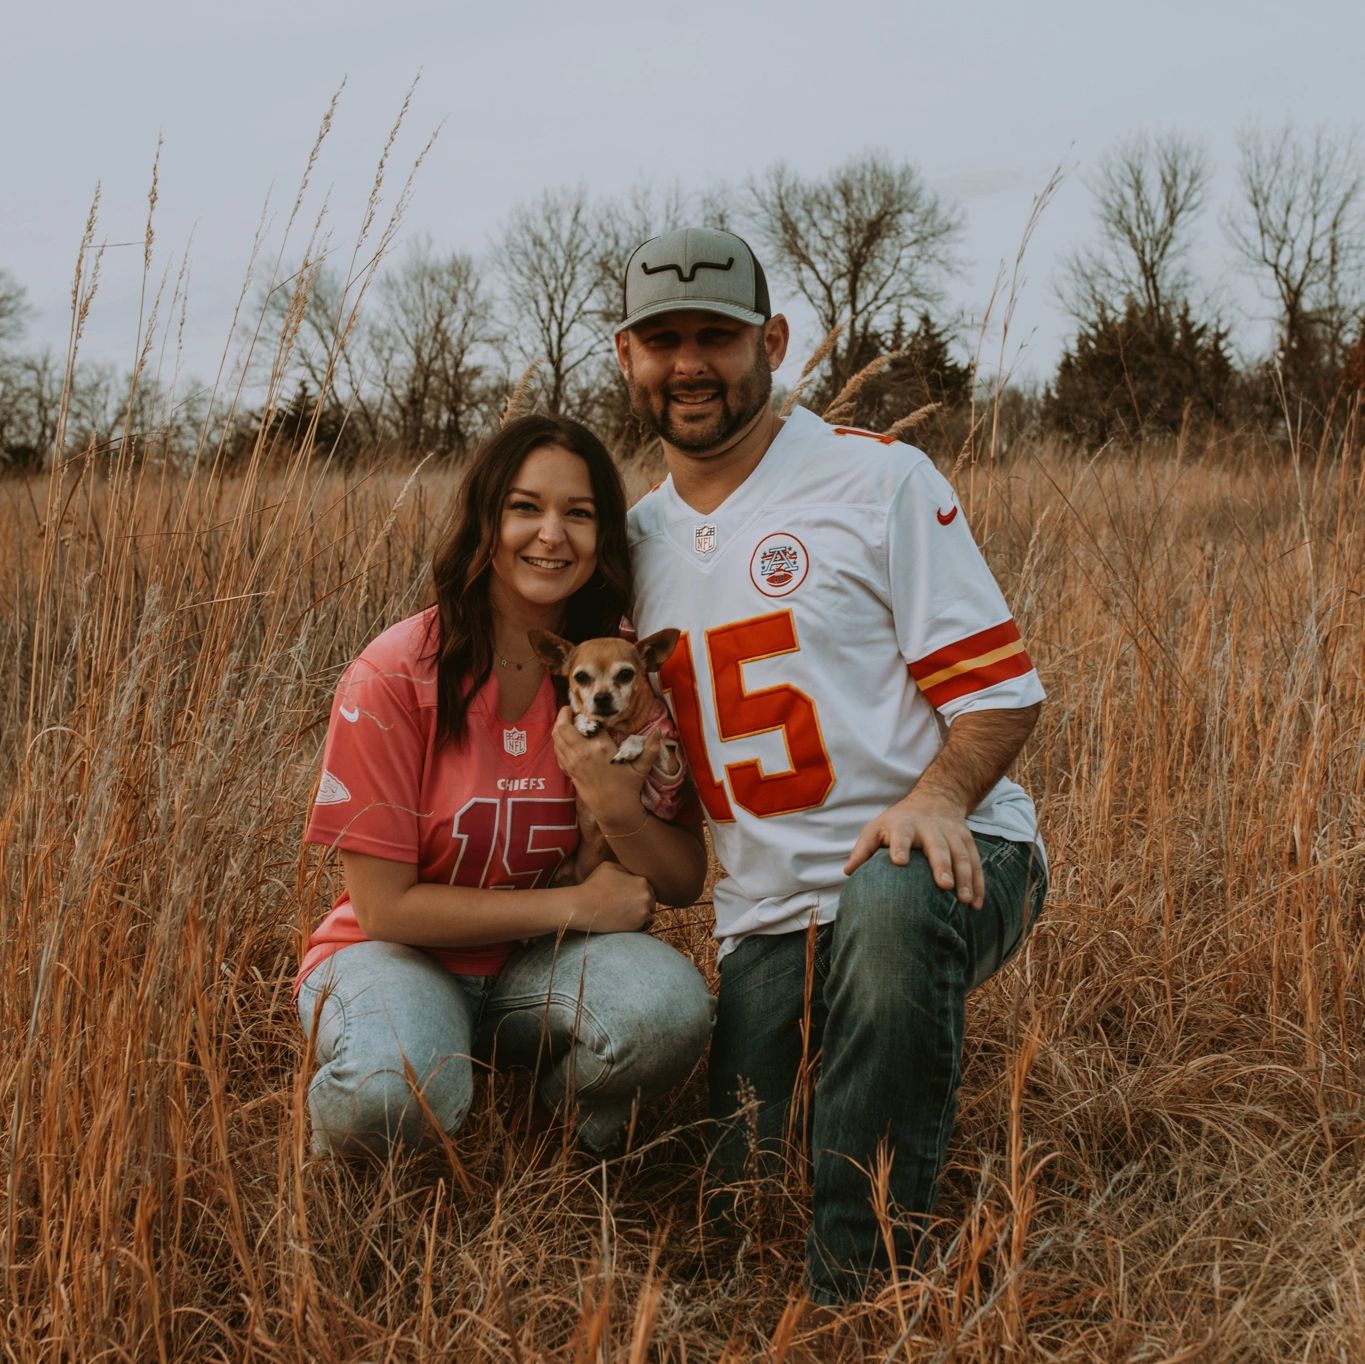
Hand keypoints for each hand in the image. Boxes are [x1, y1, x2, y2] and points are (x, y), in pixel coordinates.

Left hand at [552, 706, 657, 827]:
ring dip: (559, 726)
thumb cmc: (628, 787)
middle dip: (564, 714)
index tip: (588, 708)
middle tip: (570, 709)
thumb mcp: (642, 767)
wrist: (613, 810)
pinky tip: (566, 739)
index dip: (586, 712)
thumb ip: (651, 748)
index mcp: (601, 747)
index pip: (588, 721)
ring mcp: (573, 762)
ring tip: (566, 720)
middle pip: (563, 726)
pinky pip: (557, 750)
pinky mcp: (569, 770)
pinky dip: (558, 741)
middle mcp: (583, 752)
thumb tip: (659, 731)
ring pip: (556, 737)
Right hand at [571, 860, 655, 932]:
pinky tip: (623, 921)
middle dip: (641, 903)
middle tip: (626, 906)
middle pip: (650, 901)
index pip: (648, 887)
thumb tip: (631, 873)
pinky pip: (643, 926)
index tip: (628, 896)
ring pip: (648, 914)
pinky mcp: (637, 926)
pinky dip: (635, 924)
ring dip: (640, 914)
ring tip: (625, 914)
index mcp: (642, 881)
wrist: (583, 907)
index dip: (638, 892)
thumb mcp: (609, 866)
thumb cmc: (593, 885)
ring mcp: (643, 912)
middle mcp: (647, 896)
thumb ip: (625, 869)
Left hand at [844, 791, 984, 908]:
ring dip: (965, 878)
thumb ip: (863, 850)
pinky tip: (976, 904)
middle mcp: (930, 828)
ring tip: (964, 901)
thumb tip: (848, 873)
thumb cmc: (898, 822)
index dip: (900, 847)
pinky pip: (975, 863)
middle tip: (944, 886)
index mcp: (904, 825)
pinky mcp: (967, 841)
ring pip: (961, 855)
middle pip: (938, 846)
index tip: (899, 862)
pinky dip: (978, 884)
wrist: (936, 798)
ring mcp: (952, 834)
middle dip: (942, 865)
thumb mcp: (876, 828)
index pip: (901, 835)